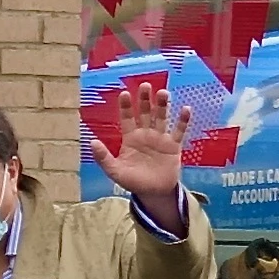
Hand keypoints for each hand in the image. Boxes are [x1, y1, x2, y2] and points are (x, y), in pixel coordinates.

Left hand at [100, 75, 188, 209]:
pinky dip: (183, 120)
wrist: (154, 193)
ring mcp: (160, 138)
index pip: (126, 118)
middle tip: (145, 86)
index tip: (124, 93)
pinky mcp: (173, 146)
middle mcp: (145, 134)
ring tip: (163, 93)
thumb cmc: (133, 181)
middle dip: (144, 100)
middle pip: (145, 113)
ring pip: (161, 118)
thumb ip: (104, 157)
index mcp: (130, 138)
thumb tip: (92, 142)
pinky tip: (186, 109)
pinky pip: (178, 131)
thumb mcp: (115, 171)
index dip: (125, 106)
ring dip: (162, 105)